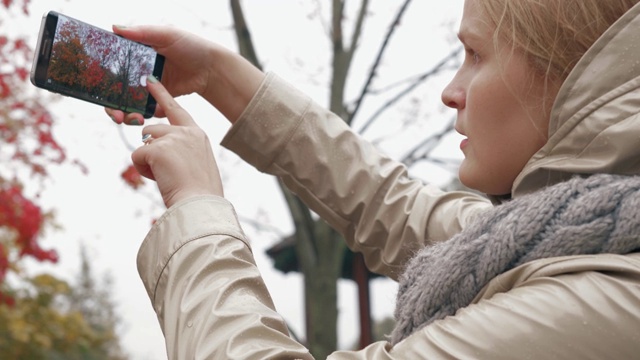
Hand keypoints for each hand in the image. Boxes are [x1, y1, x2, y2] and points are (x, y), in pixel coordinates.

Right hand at [105, 25, 264, 125]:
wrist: (212, 68)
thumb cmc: (191, 46)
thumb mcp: (167, 34)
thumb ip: (142, 32)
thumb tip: (115, 28)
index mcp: (135, 55)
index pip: (111, 69)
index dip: (101, 82)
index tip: (98, 93)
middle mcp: (138, 72)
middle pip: (116, 92)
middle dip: (113, 107)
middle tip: (117, 116)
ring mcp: (149, 88)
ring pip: (130, 105)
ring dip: (128, 115)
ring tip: (134, 120)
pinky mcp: (161, 100)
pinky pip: (149, 111)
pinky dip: (148, 115)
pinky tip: (153, 115)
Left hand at [132, 75, 223, 207]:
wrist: (200, 204)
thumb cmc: (200, 192)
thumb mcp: (197, 165)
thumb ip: (182, 151)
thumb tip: (158, 149)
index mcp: (198, 134)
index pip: (177, 110)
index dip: (162, 95)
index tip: (150, 80)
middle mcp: (186, 132)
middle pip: (152, 129)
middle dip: (151, 148)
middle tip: (165, 170)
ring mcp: (172, 138)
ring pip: (144, 140)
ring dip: (148, 160)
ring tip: (166, 175)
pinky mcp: (157, 148)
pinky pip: (137, 155)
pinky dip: (143, 170)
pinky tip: (159, 179)